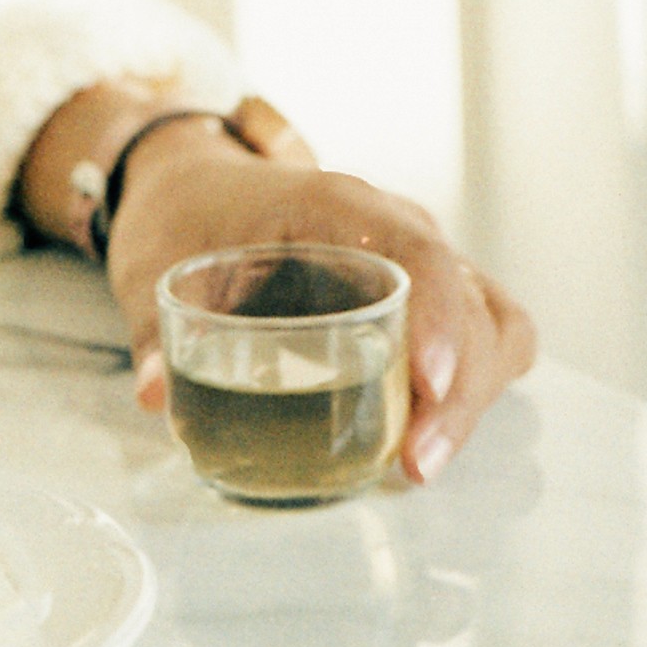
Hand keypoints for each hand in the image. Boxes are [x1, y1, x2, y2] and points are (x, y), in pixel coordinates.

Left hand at [100, 111, 537, 485]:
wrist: (187, 182)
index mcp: (336, 204)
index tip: (427, 385)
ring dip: (475, 395)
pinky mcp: (419, 293)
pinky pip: (482, 332)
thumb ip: (157, 328)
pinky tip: (425, 434)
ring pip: (492, 322)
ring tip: (419, 460)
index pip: (420, 250)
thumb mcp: (154, 263)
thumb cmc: (181, 215)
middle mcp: (392, 226)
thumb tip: (156, 395)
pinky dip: (474, 385)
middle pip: (470, 303)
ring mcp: (414, 259)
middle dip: (459, 391)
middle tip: (414, 464)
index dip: (439, 318)